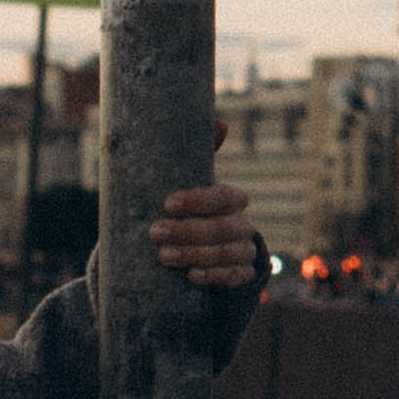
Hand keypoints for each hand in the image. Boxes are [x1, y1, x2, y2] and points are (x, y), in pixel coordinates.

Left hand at [153, 115, 258, 287]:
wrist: (183, 253)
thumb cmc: (181, 212)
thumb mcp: (182, 184)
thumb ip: (194, 156)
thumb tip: (221, 121)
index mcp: (229, 200)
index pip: (224, 197)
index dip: (199, 200)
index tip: (169, 203)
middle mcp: (240, 224)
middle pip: (224, 228)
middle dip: (190, 230)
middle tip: (155, 232)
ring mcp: (242, 252)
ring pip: (228, 254)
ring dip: (196, 254)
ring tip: (164, 255)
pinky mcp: (239, 277)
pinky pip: (234, 278)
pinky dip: (214, 276)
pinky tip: (193, 275)